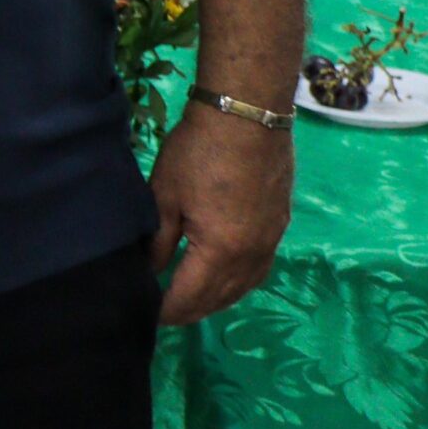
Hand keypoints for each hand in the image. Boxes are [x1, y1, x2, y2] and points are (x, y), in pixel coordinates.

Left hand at [149, 103, 293, 324]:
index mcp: (221, 252)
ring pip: (244, 287)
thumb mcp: (165, 194)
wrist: (247, 113)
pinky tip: (225, 277)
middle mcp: (252, 256)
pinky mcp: (280, 224)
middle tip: (166, 312)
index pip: (190, 297)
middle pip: (220, 299)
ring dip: (218, 299)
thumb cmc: (199, 151)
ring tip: (193, 300)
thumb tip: (150, 271)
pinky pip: (259, 269)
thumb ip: (158, 240)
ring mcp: (271, 241)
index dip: (167, 310)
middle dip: (192, 310)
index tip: (147, 316)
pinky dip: (239, 281)